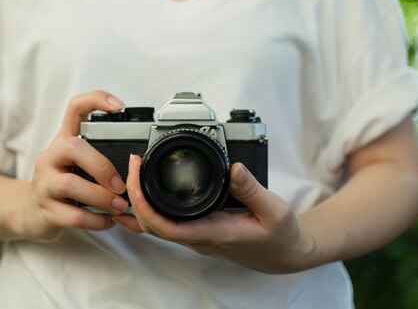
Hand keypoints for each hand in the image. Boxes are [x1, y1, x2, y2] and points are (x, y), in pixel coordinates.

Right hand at [7, 90, 129, 241]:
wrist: (28, 212)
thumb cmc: (60, 183)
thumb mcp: (75, 162)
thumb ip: (99, 154)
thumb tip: (137, 159)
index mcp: (63, 141)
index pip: (75, 108)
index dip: (96, 100)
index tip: (120, 107)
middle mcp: (50, 158)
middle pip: (72, 147)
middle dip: (101, 165)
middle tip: (120, 184)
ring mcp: (45, 184)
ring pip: (70, 185)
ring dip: (101, 197)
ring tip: (119, 206)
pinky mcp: (46, 211)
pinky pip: (73, 216)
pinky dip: (96, 221)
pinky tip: (108, 221)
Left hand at [113, 155, 315, 273]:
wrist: (283, 253)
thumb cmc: (279, 235)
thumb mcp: (274, 210)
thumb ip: (252, 190)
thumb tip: (234, 169)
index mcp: (214, 233)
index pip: (166, 227)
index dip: (144, 204)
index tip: (137, 177)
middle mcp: (199, 238)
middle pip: (152, 225)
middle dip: (135, 196)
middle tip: (134, 164)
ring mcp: (197, 236)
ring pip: (155, 226)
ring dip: (139, 202)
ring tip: (134, 172)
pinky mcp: (199, 230)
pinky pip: (165, 223)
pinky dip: (149, 208)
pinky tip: (143, 194)